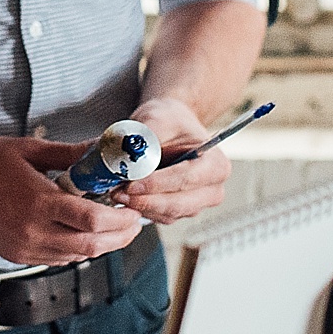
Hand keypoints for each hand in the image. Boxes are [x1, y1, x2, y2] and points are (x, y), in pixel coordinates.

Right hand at [0, 135, 142, 265]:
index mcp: (38, 202)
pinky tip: (82, 233)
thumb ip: (70, 154)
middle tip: (133, 224)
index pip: (92, 221)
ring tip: (113, 228)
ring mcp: (23, 247)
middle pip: (91, 246)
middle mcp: (32, 231)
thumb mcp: (29, 149)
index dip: (120, 220)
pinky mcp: (15, 255)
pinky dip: (76, 249)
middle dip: (119, 237)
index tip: (132, 210)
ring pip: (76, 256)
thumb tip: (104, 150)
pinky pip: (56, 259)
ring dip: (100, 245)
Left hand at [115, 97, 230, 223]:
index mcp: (216, 164)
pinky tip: (125, 197)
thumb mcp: (159, 117)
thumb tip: (130, 151)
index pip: (187, 179)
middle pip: (179, 203)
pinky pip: (160, 217)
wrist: (169, 128)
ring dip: (141, 206)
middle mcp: (212, 188)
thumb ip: (147, 134)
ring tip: (117, 192)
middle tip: (119, 192)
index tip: (132, 183)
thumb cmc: (170, 121)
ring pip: (168, 213)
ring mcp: (197, 203)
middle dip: (146, 200)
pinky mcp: (180, 212)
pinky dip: (142, 209)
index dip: (157, 183)